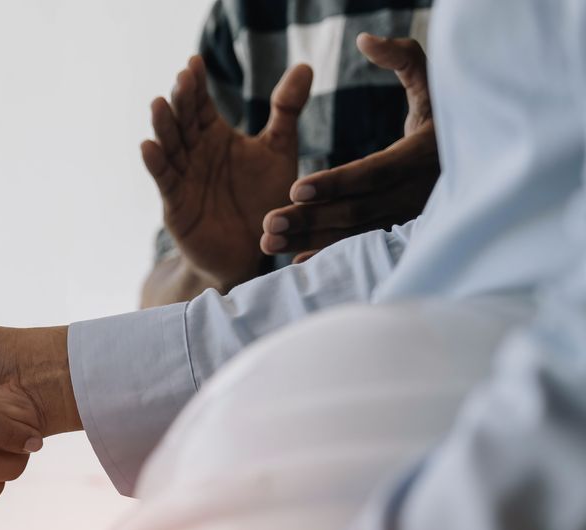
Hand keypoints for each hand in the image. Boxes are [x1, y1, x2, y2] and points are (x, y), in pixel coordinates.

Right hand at [142, 55, 313, 286]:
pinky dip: (156, 164)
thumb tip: (305, 66)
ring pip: (170, 147)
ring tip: (159, 104)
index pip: (200, 104)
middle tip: (182, 78)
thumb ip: (287, 110)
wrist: (256, 250)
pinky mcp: (176, 204)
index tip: (194, 62)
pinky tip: (148, 146)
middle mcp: (194, 153)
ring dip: (163, 127)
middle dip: (181, 101)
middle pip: (183, 121)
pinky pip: (165, 181)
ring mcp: (182, 178)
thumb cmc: (265, 199)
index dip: (196, 85)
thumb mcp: (279, 149)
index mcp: (213, 136)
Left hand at [262, 34, 437, 261]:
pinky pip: (365, 247)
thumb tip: (365, 39)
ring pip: (356, 233)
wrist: (488, 157)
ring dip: (311, 240)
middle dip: (312, 218)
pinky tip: (296, 263)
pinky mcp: (406, 232)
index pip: (374, 172)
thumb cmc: (451, 111)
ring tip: (268, 242)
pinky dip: (332, 256)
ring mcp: (413, 216)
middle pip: (358, 209)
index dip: (336, 181)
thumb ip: (403, 57)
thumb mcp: (436, 81)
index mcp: (424, 154)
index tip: (295, 186)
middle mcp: (419, 191)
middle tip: (268, 224)